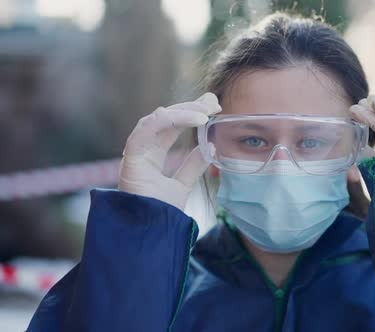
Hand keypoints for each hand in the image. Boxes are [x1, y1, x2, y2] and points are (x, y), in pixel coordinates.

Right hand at [118, 92, 221, 209]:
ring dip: (182, 110)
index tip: (214, 108)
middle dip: (190, 107)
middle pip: (166, 119)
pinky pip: (146, 129)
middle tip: (213, 101)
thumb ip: (193, 165)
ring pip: (156, 119)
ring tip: (206, 109)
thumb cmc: (161, 214)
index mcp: (153, 156)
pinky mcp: (131, 157)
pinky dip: (168, 119)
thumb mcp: (183, 185)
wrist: (149, 233)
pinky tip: (193, 118)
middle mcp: (143, 150)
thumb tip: (210, 146)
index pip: (172, 127)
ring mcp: (136, 153)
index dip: (191, 114)